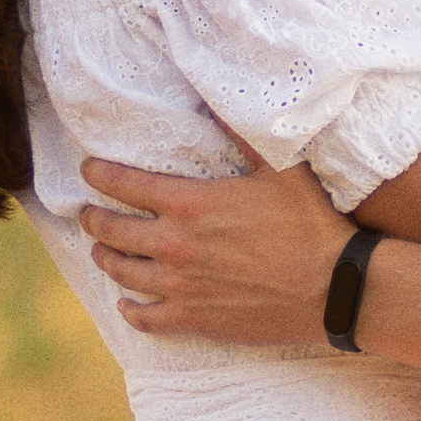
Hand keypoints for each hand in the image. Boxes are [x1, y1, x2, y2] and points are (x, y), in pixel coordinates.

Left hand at [79, 158, 346, 343]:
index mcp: (190, 204)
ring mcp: (181, 286)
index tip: (88, 169)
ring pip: (123, 272)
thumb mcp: (282, 169)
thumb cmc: (312, 225)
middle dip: (93, 218)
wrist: (333, 288)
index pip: (125, 184)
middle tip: (86, 212)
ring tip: (101, 251)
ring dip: (106, 258)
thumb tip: (220, 101)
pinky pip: (146, 318)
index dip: (100, 174)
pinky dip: (131, 310)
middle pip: (112, 230)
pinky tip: (126, 304)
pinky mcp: (196, 319)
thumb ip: (245, 137)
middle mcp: (175, 245)